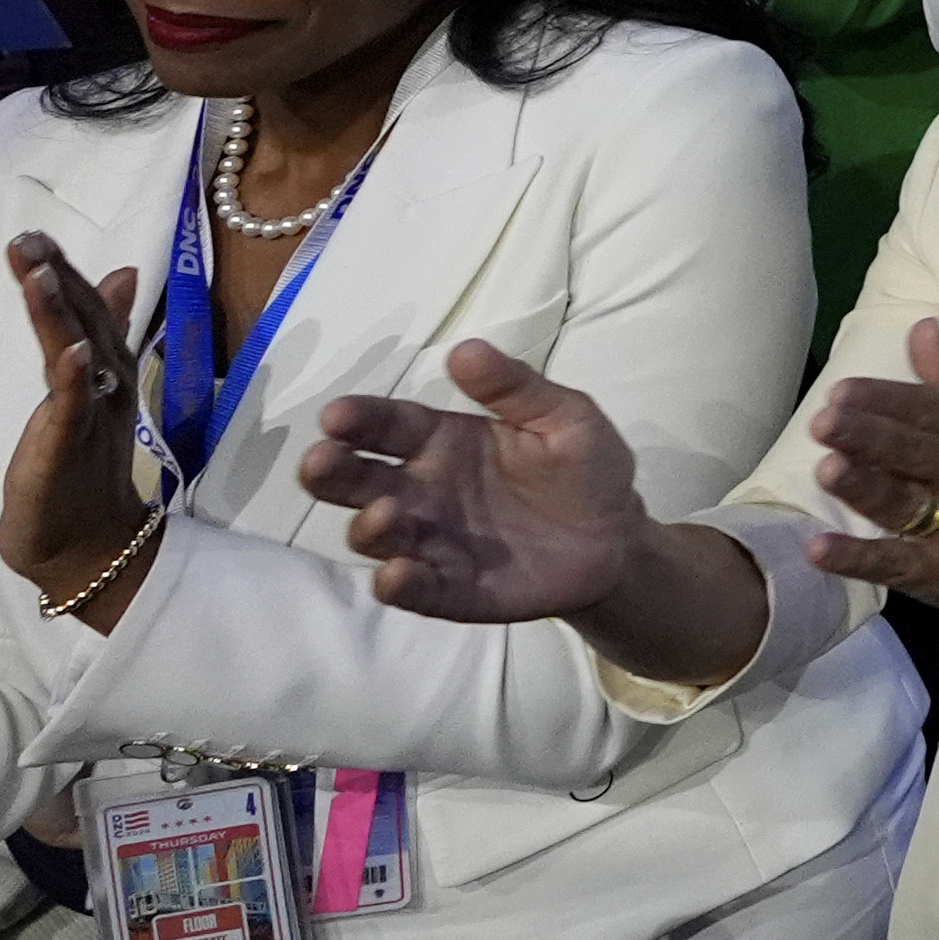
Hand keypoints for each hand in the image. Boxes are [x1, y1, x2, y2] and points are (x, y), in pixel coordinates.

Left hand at [0, 236, 152, 623]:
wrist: (89, 548)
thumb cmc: (78, 475)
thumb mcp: (83, 397)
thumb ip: (103, 336)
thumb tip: (121, 273)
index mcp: (105, 374)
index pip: (89, 312)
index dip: (66, 273)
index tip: (38, 237)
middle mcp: (104, 387)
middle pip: (85, 322)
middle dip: (58, 279)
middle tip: (30, 239)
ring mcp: (89, 416)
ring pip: (78, 353)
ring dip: (61, 312)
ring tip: (40, 272)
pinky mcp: (69, 448)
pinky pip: (73, 406)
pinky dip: (72, 375)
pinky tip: (67, 348)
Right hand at [301, 339, 657, 621]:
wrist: (618, 538)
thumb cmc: (584, 468)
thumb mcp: (565, 417)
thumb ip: (517, 388)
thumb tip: (465, 349)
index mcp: (442, 441)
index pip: (387, 426)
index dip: (359, 419)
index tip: (335, 416)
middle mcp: (422, 491)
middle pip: (358, 481)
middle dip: (331, 471)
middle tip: (320, 461)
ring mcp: (431, 542)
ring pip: (374, 535)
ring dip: (368, 525)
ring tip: (386, 512)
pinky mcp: (449, 589)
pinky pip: (412, 590)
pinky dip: (397, 584)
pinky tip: (397, 573)